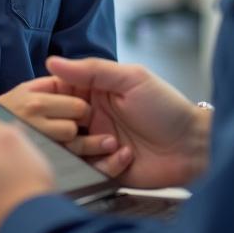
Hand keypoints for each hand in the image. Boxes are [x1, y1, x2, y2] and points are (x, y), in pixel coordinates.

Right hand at [45, 56, 211, 188]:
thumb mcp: (131, 79)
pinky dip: (107, 164)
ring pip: (69, 150)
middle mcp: (91, 118)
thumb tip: (52, 61)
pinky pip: (90, 170)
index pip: (57, 92)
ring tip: (113, 142)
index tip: (41, 103)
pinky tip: (127, 156)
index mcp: (94, 92)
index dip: (48, 99)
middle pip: (56, 124)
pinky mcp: (105, 170)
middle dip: (64, 127)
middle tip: (83, 124)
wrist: (192, 145)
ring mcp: (97, 144)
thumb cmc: (166, 106)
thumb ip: (92, 70)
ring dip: (89, 147)